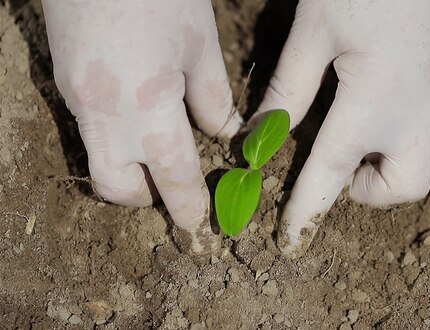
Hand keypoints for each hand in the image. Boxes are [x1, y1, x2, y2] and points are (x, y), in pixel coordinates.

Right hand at [42, 0, 240, 252]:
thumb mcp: (199, 43)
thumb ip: (213, 97)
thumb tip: (225, 134)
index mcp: (148, 103)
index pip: (173, 176)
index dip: (188, 205)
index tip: (198, 223)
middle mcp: (104, 111)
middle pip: (118, 187)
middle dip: (147, 199)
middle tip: (175, 189)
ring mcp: (76, 98)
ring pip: (97, 162)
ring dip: (126, 173)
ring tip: (157, 157)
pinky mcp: (62, 82)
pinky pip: (87, 132)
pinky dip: (114, 142)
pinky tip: (136, 120)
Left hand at [254, 0, 429, 257]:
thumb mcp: (314, 31)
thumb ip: (287, 89)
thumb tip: (258, 137)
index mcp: (376, 98)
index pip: (334, 170)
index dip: (308, 209)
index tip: (291, 241)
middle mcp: (415, 107)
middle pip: (405, 186)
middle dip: (366, 193)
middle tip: (332, 165)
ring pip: (417, 160)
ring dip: (380, 164)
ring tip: (344, 128)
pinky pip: (418, 127)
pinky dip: (388, 133)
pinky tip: (363, 98)